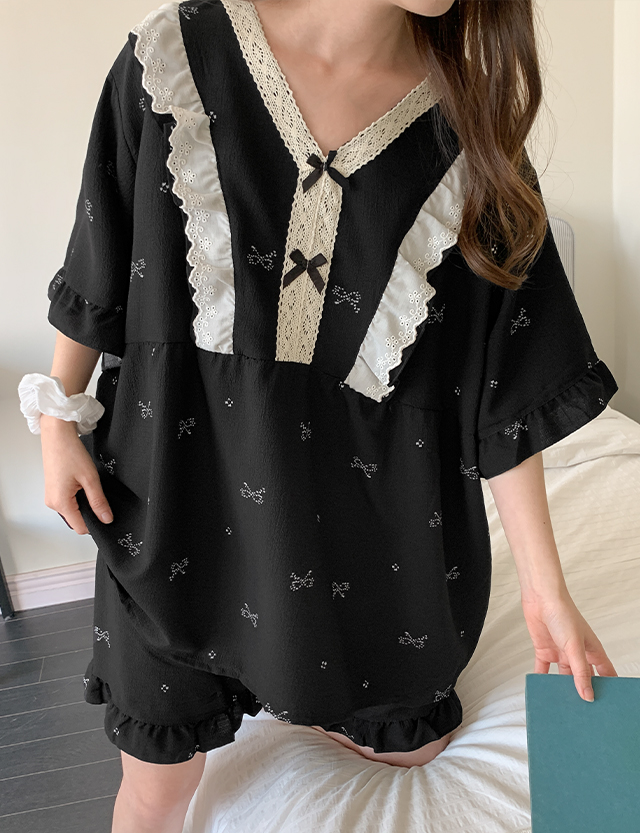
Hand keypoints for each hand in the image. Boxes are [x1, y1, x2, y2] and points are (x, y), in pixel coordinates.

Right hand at [40, 415, 112, 533]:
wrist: (57, 434)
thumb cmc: (70, 452)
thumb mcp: (90, 479)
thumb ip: (99, 501)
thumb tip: (106, 518)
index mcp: (60, 503)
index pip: (81, 527)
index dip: (96, 524)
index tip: (107, 515)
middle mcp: (52, 502)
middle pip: (76, 520)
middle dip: (90, 513)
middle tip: (100, 497)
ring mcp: (51, 496)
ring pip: (72, 511)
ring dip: (84, 504)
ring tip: (89, 487)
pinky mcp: (52, 490)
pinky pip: (68, 502)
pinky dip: (77, 498)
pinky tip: (82, 484)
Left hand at [520, 588, 617, 700]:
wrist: (539, 598)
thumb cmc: (563, 614)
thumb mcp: (574, 647)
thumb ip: (580, 673)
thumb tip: (588, 696)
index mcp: (591, 650)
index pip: (604, 672)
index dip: (608, 685)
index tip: (610, 702)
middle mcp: (577, 653)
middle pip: (583, 677)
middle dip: (583, 691)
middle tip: (584, 711)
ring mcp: (560, 652)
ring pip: (563, 676)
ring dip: (562, 688)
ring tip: (563, 707)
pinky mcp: (544, 650)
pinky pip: (543, 670)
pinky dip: (542, 679)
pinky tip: (541, 691)